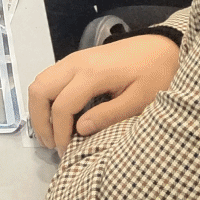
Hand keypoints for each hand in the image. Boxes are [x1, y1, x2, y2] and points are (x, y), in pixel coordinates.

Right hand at [27, 34, 180, 154]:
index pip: (62, 106)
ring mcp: (73, 59)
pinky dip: (46, 98)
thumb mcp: (139, 100)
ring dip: (39, 108)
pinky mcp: (75, 60)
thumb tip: (79, 129)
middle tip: (51, 144)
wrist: (160, 46)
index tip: (66, 152)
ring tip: (51, 132)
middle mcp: (76, 63)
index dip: (60, 132)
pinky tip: (57, 115)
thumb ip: (109, 114)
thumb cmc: (155, 74)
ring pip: (39, 82)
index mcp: (93, 74)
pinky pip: (48, 77)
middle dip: (40, 120)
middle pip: (40, 90)